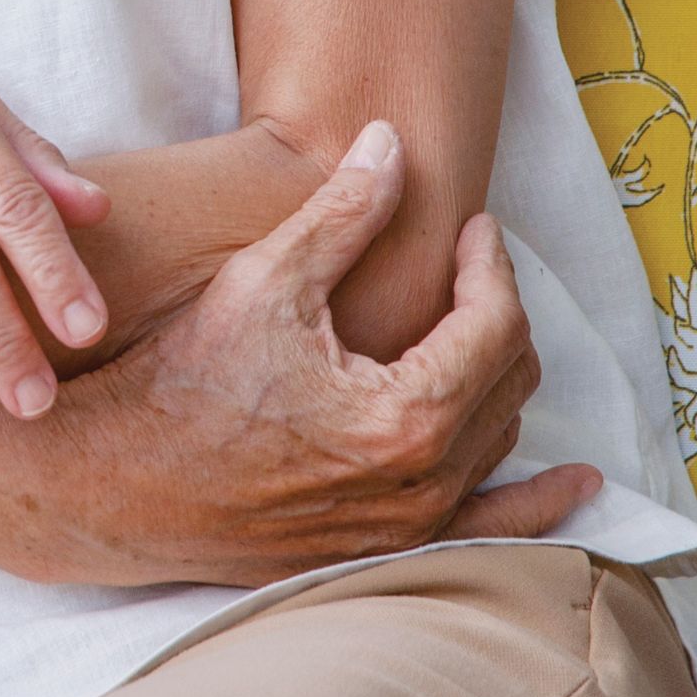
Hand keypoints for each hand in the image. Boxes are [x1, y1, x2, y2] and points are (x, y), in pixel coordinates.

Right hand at [0, 122, 589, 586]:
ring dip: (500, 377)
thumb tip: (395, 143)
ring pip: (501, 439)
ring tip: (475, 327)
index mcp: (406, 411)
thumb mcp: (266, 279)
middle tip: (464, 267)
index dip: (490, 263)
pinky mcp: (388, 554)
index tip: (471, 227)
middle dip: (495, 310)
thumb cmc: (184, 377)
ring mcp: (409, 528)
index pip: (494, 321)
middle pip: (510, 377)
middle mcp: (423, 481)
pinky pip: (492, 527)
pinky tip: (575, 483)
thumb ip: (345, 212)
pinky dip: (536, 503)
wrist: (121, 482)